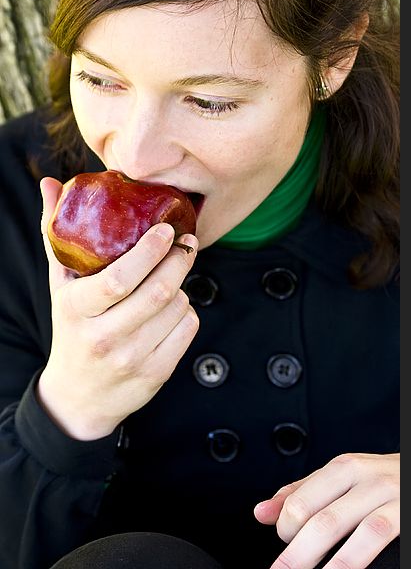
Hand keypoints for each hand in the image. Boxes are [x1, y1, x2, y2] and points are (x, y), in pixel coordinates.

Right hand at [37, 177, 198, 440]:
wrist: (80, 396)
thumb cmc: (73, 330)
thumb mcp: (60, 287)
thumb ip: (57, 235)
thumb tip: (51, 183)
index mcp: (77, 311)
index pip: (119, 279)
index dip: (149, 251)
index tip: (166, 229)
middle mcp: (104, 338)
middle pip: (158, 292)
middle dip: (179, 261)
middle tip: (187, 242)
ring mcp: (133, 359)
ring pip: (178, 308)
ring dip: (182, 286)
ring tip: (172, 277)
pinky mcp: (156, 373)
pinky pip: (188, 329)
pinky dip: (188, 311)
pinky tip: (174, 307)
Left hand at [254, 452, 398, 568]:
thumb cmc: (382, 478)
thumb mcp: (342, 476)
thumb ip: (302, 492)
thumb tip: (261, 513)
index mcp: (344, 468)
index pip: (301, 502)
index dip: (285, 531)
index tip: (284, 544)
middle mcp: (367, 479)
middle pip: (323, 522)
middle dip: (296, 557)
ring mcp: (392, 499)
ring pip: (355, 536)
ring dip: (329, 567)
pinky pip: (380, 542)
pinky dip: (356, 562)